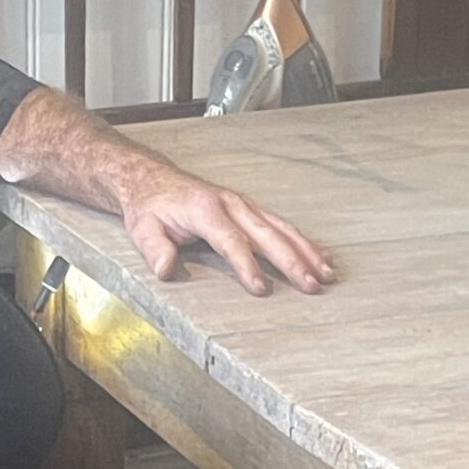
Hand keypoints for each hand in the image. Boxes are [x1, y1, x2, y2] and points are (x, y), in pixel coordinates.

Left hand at [116, 159, 335, 296]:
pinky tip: (319, 256)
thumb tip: (166, 269)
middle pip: (267, 235)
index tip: (260, 288)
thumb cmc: (150, 207)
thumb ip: (155, 249)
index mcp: (205, 210)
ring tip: (326, 274)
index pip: (231, 241)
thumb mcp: (142, 229)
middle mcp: (230, 205)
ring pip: (281, 228)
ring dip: (306, 251)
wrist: (152, 181)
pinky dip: (302, 241)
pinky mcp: (249, 209)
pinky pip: (281, 225)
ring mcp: (243, 205)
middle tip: (311, 284)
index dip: (247, 265)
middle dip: (292, 261)